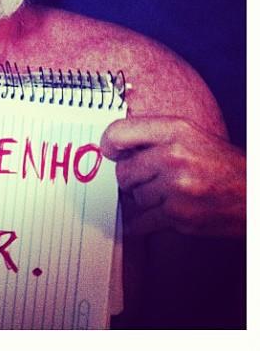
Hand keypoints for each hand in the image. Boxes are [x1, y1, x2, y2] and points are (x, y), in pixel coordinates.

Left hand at [100, 116, 245, 236]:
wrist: (253, 195)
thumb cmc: (219, 163)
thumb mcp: (188, 135)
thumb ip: (153, 136)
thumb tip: (113, 146)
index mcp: (175, 130)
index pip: (119, 132)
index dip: (108, 144)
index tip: (109, 152)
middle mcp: (174, 156)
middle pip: (123, 171)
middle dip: (130, 178)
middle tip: (145, 178)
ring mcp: (176, 187)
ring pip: (134, 197)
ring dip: (144, 199)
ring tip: (165, 194)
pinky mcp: (179, 215)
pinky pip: (141, 221)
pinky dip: (140, 223)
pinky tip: (145, 218)